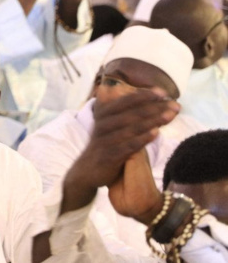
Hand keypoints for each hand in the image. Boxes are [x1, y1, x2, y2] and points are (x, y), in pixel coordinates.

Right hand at [62, 88, 177, 212]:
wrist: (87, 170)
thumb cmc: (104, 144)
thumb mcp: (106, 125)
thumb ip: (118, 111)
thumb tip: (125, 93)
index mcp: (103, 114)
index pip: (125, 101)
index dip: (144, 95)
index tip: (163, 92)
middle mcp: (103, 125)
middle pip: (132, 113)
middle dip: (155, 108)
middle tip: (175, 105)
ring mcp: (106, 140)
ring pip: (132, 128)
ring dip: (152, 121)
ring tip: (170, 115)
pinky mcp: (109, 156)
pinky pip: (128, 146)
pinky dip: (142, 139)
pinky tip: (156, 133)